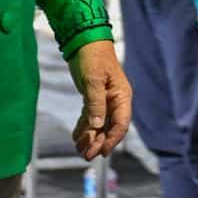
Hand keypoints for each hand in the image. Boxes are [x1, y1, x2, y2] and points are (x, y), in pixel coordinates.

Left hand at [68, 40, 131, 159]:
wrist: (84, 40)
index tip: (102, 152)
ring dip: (90, 138)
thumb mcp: (93, 81)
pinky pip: (90, 117)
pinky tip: (76, 138)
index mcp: (121, 96)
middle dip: (99, 142)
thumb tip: (96, 127)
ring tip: (79, 150)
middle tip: (87, 156)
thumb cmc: (93, 57)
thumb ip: (96, 104)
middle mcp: (115, 100)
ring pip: (99, 124)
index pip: (121, 123)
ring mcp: (104, 99)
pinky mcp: (93, 97)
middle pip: (109, 127)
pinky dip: (83, 128)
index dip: (112, 139)